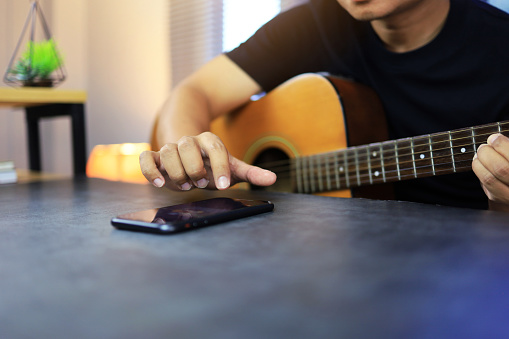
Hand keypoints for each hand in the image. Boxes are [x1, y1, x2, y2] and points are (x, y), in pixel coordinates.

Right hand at [139, 132, 276, 190]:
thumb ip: (250, 173)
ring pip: (167, 150)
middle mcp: (189, 142)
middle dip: (194, 167)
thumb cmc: (213, 165)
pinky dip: (149, 169)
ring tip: (184, 185)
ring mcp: (171, 148)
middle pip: (188, 146)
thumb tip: (273, 178)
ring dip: (175, 171)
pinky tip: (159, 182)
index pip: (216, 147)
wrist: (190, 156)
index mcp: (210, 142)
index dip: (219, 166)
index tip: (223, 185)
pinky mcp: (155, 157)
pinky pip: (147, 158)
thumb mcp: (232, 168)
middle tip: (200, 183)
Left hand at [472, 133, 508, 210]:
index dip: (501, 145)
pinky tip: (478, 162)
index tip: (494, 138)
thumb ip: (507, 148)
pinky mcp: (498, 197)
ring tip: (479, 153)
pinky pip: (484, 183)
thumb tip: (496, 139)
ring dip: (479, 162)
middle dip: (488, 153)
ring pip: (489, 178)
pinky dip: (479, 169)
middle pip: (501, 169)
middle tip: (484, 146)